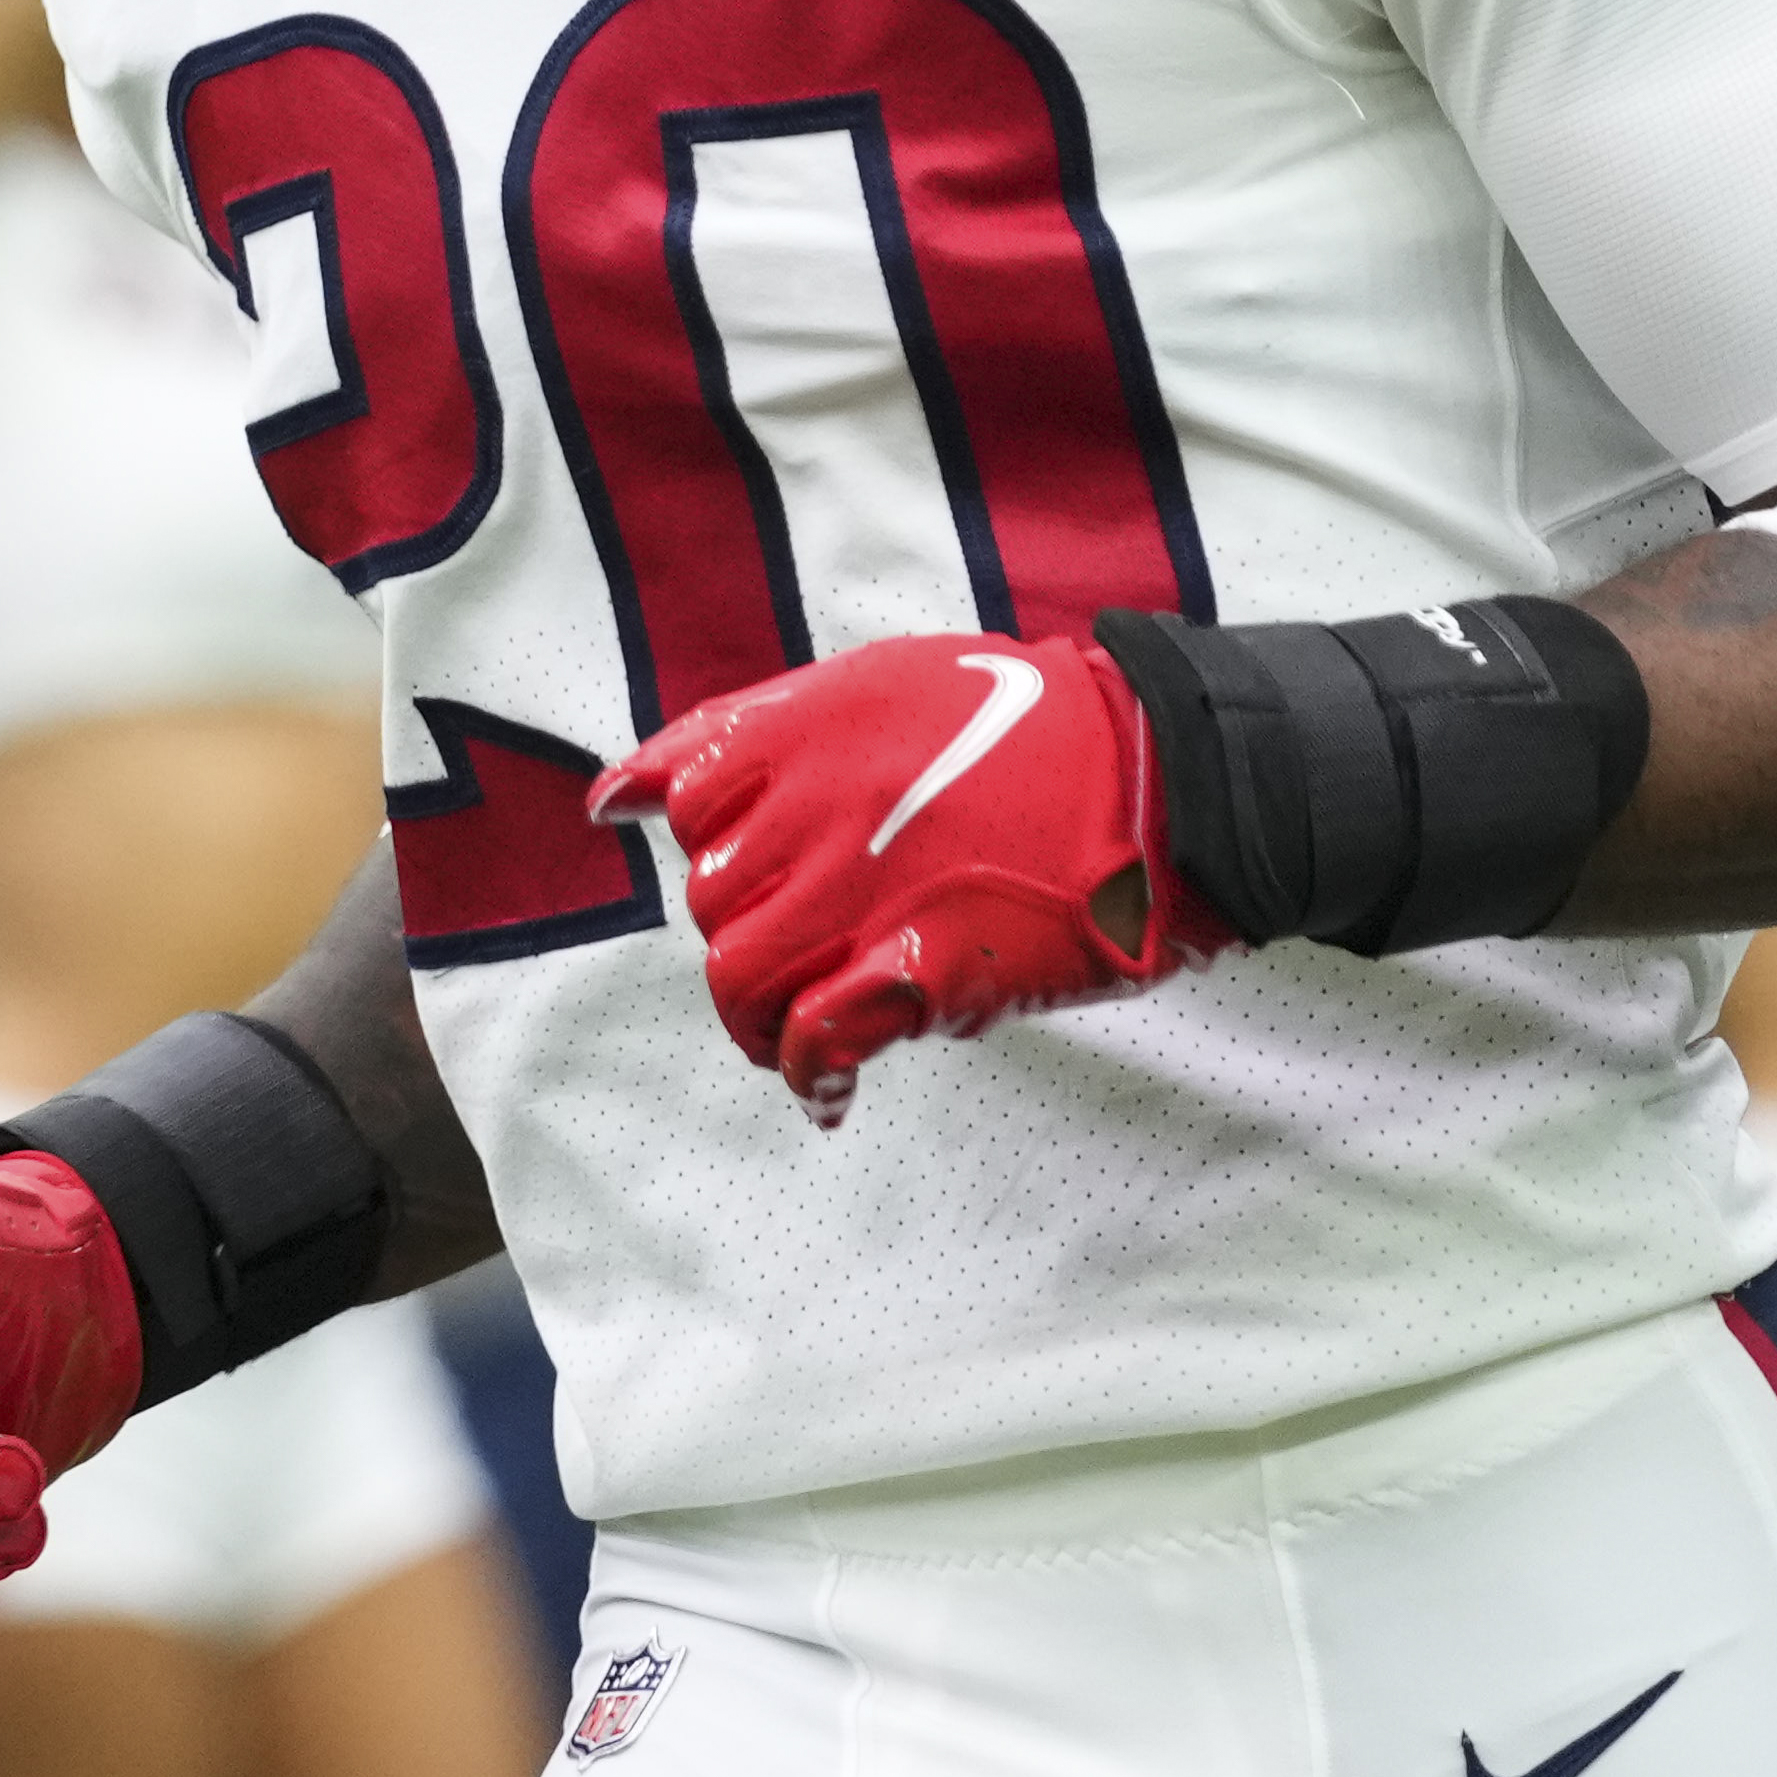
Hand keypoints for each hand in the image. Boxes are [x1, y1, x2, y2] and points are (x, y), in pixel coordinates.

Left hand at [595, 628, 1218, 1121]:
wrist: (1164, 778)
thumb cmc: (1039, 730)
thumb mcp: (884, 685)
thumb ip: (753, 733)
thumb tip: (612, 797)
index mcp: (810, 727)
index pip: (689, 802)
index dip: (720, 851)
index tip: (753, 880)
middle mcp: (818, 804)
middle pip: (712, 904)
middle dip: (745, 942)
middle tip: (805, 962)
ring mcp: (865, 888)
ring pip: (741, 978)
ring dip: (762, 1023)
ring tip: (807, 1036)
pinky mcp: (920, 967)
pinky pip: (814, 1036)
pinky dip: (808, 1073)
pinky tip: (829, 1091)